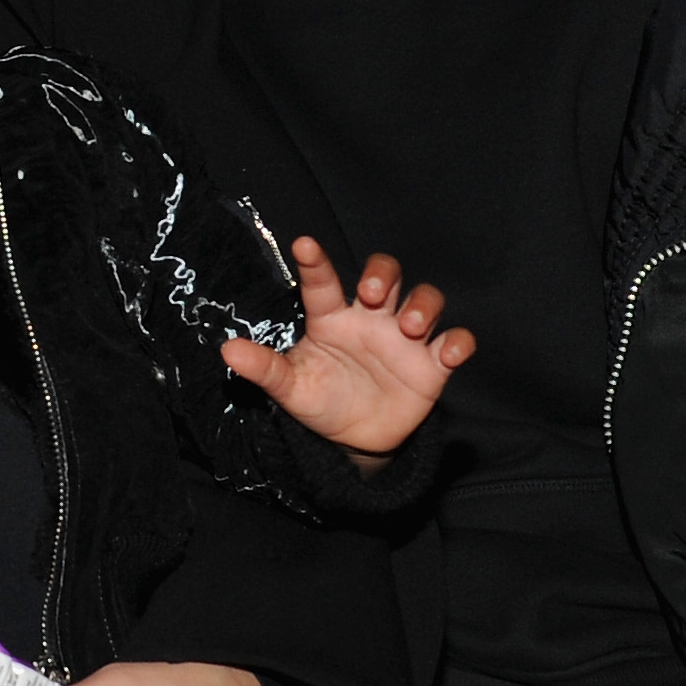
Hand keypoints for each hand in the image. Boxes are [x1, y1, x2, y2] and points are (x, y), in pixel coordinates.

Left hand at [221, 239, 471, 469]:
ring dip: (423, 304)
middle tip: (373, 294)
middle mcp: (371, 319)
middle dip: (383, 274)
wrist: (354, 440)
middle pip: (386, 275)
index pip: (324, 283)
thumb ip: (264, 368)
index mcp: (332, 318)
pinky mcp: (432, 366)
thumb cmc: (321, 400)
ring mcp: (405, 340)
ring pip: (425, 299)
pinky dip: (458, 342)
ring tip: (411, 326)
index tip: (304, 245)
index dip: (316, 262)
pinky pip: (455, 342)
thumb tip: (227, 352)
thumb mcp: (291, 387)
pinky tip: (449, 351)